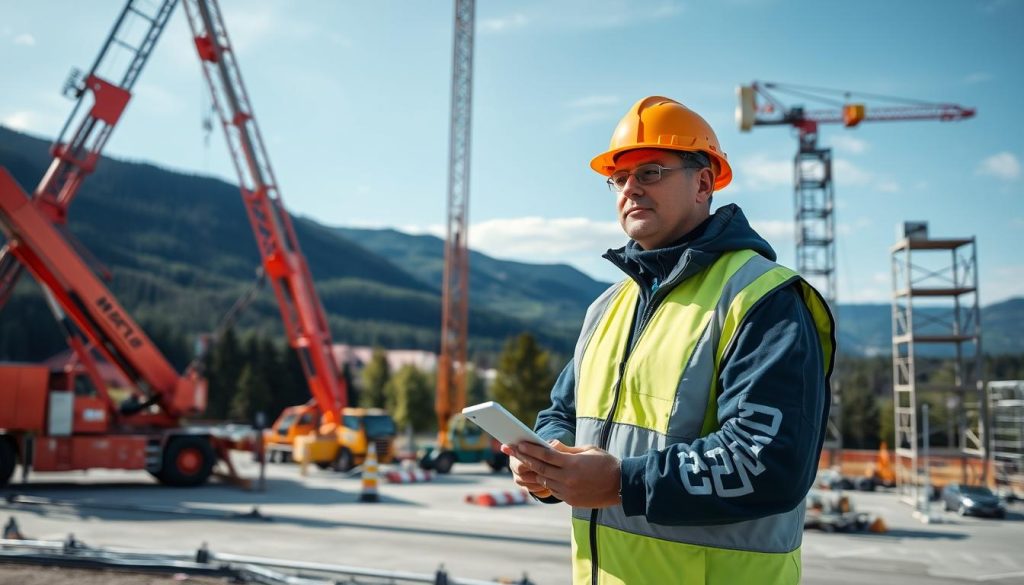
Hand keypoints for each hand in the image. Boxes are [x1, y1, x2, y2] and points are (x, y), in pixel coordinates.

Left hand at [504, 440, 620, 507]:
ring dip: (534, 471)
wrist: (622, 486)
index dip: (529, 449)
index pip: (545, 455)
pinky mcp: (570, 501)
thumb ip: (566, 449)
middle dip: (522, 458)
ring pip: (544, 480)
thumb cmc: (606, 463)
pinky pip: (553, 489)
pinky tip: (543, 474)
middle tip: (508, 449)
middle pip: (539, 468)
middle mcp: (567, 479)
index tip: (517, 443)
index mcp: (572, 464)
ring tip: (523, 461)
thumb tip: (549, 445)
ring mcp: (568, 491)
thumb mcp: (588, 450)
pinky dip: (547, 481)